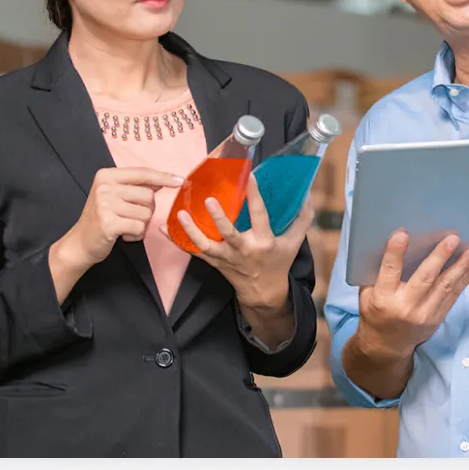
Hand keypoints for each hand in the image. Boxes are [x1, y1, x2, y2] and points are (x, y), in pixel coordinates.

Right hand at [60, 167, 181, 270]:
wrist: (80, 243)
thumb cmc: (102, 218)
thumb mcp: (114, 195)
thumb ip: (135, 186)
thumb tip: (162, 180)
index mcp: (106, 176)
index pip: (142, 173)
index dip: (163, 177)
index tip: (179, 180)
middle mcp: (104, 187)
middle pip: (148, 195)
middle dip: (147, 209)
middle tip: (131, 217)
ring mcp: (105, 205)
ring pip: (146, 213)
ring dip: (141, 224)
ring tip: (125, 227)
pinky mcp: (108, 224)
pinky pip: (139, 227)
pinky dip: (136, 235)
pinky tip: (124, 235)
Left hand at [171, 173, 313, 309]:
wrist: (263, 292)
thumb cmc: (279, 262)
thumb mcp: (294, 242)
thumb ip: (302, 217)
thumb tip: (306, 193)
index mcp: (264, 241)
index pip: (260, 215)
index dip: (255, 196)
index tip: (249, 176)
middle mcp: (243, 249)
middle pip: (229, 233)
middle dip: (219, 218)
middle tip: (209, 200)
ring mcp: (226, 257)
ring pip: (205, 245)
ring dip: (191, 230)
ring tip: (179, 214)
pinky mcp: (214, 262)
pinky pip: (193, 251)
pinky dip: (177, 241)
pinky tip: (162, 229)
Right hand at [354, 231, 468, 360]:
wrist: (386, 345)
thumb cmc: (375, 311)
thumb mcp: (367, 293)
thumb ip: (378, 272)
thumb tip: (394, 241)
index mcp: (382, 297)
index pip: (389, 271)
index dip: (395, 253)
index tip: (403, 234)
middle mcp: (405, 306)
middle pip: (425, 279)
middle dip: (440, 257)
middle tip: (453, 238)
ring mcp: (424, 314)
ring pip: (445, 287)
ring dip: (461, 267)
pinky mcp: (437, 319)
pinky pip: (453, 297)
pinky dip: (464, 281)